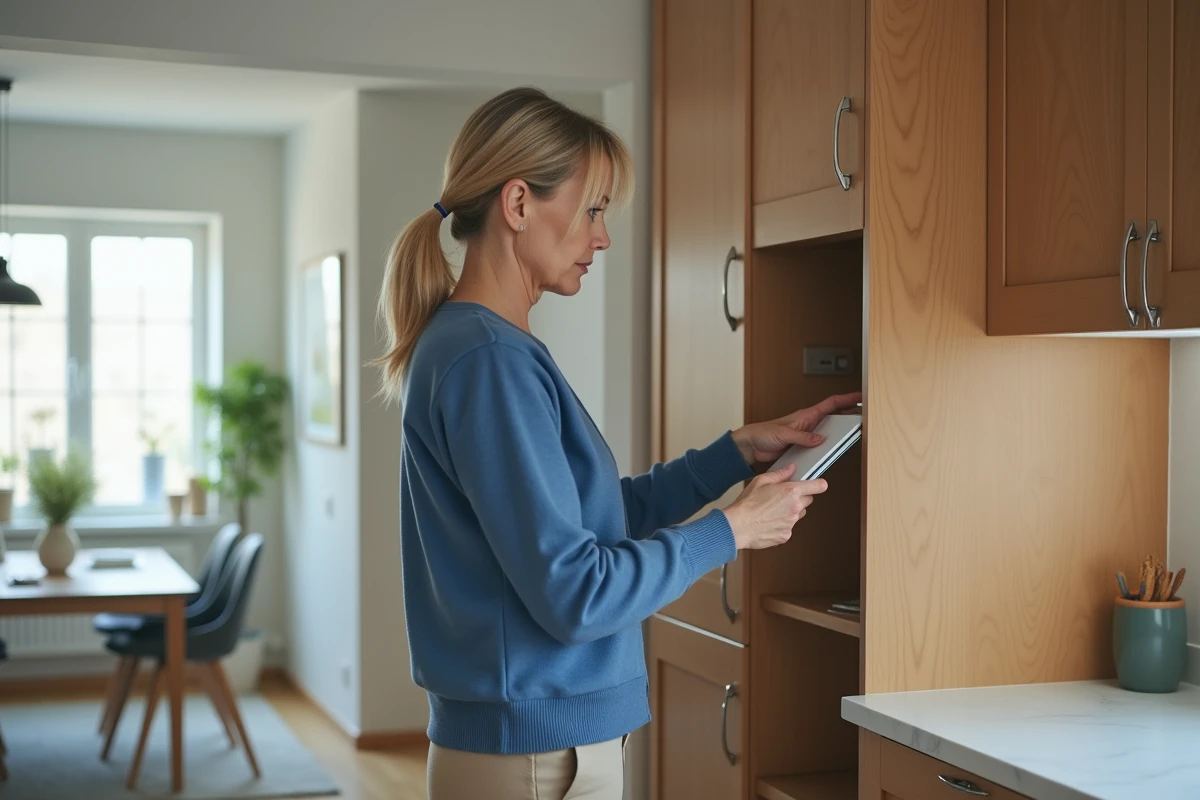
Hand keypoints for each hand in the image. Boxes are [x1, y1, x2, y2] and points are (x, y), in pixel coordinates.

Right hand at [722, 463, 827, 549]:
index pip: (818, 486)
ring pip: (799, 514)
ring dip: (791, 511)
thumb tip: (791, 469)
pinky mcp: (786, 535)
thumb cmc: (747, 504)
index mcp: (791, 492)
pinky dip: (782, 524)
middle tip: (782, 497)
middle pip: (808, 500)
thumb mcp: (761, 481)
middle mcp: (795, 507)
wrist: (738, 526)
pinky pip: (789, 527)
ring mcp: (792, 523)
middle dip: (799, 497)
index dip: (819, 484)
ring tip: (772, 510)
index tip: (818, 484)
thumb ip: (780, 474)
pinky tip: (769, 520)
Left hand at [731, 391, 861, 465]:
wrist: (752, 446)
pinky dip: (829, 447)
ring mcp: (807, 435)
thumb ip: (802, 437)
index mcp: (806, 415)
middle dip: (851, 414)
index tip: (861, 396)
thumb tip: (820, 440)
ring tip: (855, 433)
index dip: (847, 399)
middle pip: (835, 416)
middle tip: (866, 414)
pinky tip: (835, 451)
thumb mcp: (784, 434)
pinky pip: (820, 446)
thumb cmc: (763, 433)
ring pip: (830, 432)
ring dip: (841, 433)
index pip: (831, 404)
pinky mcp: (803, 447)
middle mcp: (809, 424)